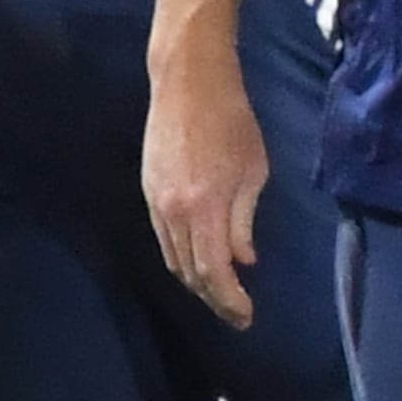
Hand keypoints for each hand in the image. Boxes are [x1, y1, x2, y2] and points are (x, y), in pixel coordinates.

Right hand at [144, 41, 271, 329]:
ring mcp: (154, 202)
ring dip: (196, 282)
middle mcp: (172, 212)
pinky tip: (201, 262)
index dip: (228, 300)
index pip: (213, 271)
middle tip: (237, 315)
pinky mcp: (148, 192)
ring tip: (221, 295)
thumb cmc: (233, 122)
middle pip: (188, 272)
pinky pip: (164, 239)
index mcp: (204, 208)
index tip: (246, 317)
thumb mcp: (253, 172)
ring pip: (172, 259)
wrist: (188, 84)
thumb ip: (244, 222)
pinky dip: (182, 259)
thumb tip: (243, 261)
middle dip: (213, 298)